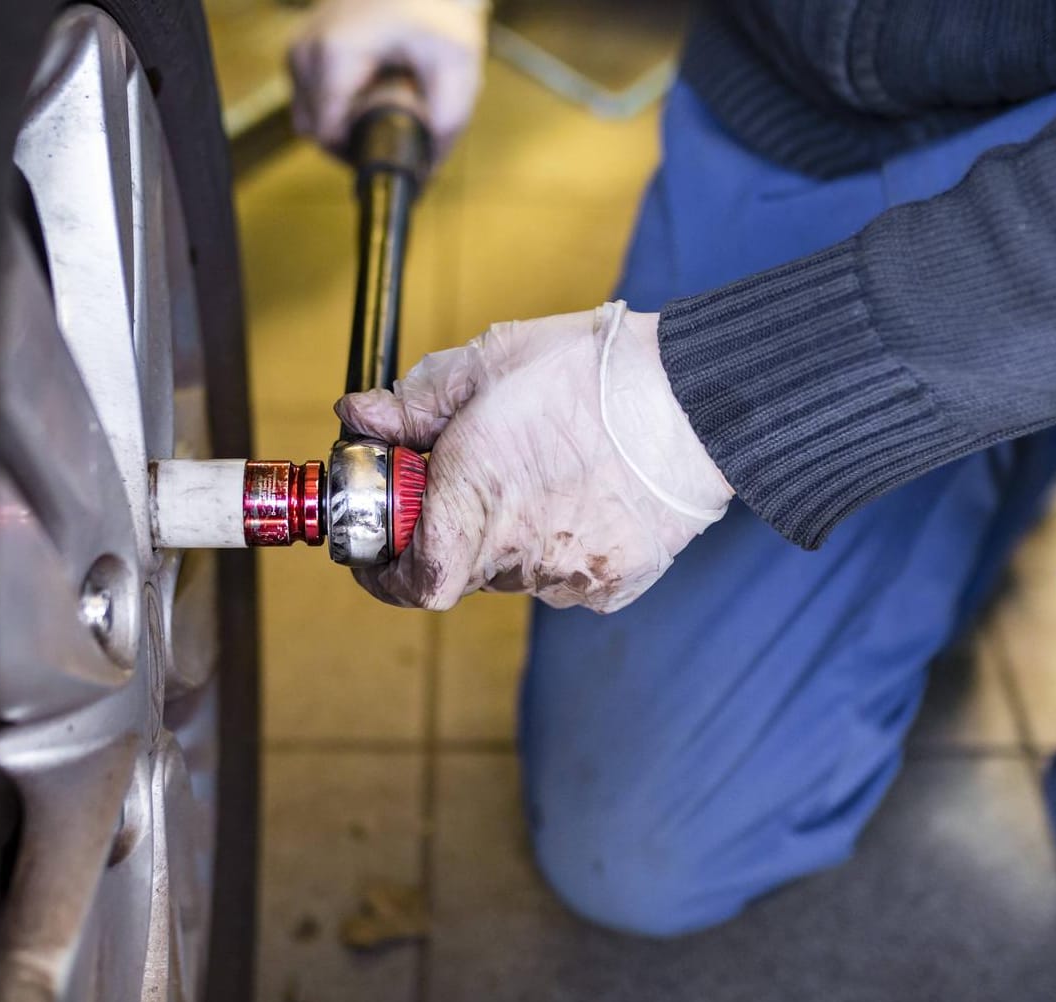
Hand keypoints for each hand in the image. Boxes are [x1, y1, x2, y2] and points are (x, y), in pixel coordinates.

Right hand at [288, 0, 487, 159]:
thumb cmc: (436, 13)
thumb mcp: (455, 65)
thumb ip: (446, 121)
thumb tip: (427, 169)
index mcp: (333, 55)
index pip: (328, 135)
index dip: (360, 154)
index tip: (390, 148)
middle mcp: (306, 50)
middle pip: (315, 130)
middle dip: (351, 140)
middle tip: (392, 124)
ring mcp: (299, 47)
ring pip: (308, 117)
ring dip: (341, 122)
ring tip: (380, 102)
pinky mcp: (300, 47)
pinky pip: (308, 97)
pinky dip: (334, 104)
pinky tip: (365, 91)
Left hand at [336, 302, 733, 612]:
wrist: (695, 400)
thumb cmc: (589, 374)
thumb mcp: (485, 365)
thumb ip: (412, 402)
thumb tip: (360, 416)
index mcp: (471, 509)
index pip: (408, 583)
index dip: (384, 574)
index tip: (379, 550)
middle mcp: (516, 556)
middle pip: (462, 566)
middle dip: (455, 528)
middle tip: (474, 475)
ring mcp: (569, 576)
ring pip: (517, 568)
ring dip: (513, 532)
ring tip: (546, 469)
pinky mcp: (616, 583)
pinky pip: (570, 573)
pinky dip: (565, 541)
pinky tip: (587, 492)